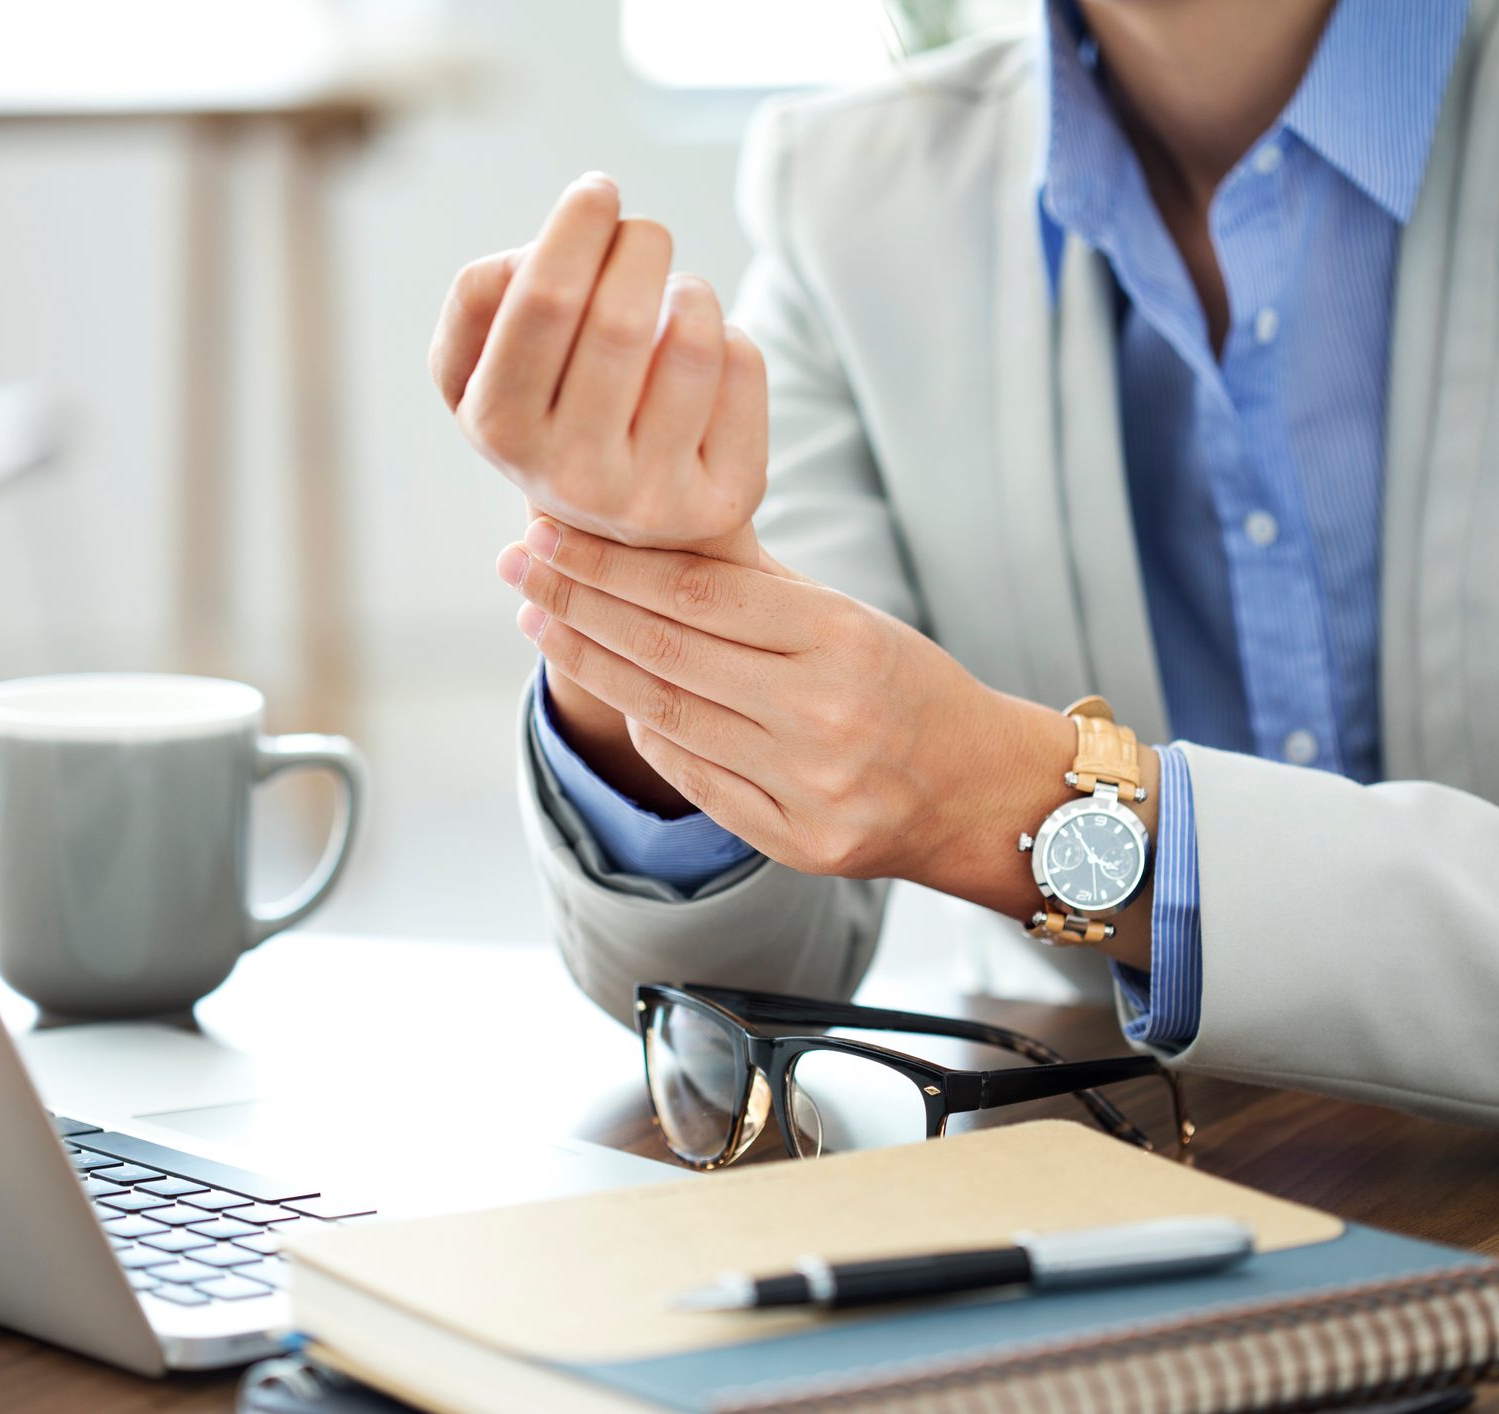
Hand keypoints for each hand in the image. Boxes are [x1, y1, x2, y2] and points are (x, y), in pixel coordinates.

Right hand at [430, 174, 767, 562]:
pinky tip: (704, 359)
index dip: (576, 229)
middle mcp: (571, 476)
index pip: (544, 303)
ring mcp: (651, 499)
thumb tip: (550, 249)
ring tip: (675, 298)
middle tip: (642, 234)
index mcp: (499, 427)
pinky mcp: (722, 502)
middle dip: (640, 245)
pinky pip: (743, 368)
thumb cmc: (551, 410)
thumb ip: (484, 297)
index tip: (598, 191)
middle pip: (622, 317)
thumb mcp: (484, 365)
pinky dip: (729, 334)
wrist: (622, 529)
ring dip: (690, 288)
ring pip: (695, 338)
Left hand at [496, 517, 1159, 968]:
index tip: (548, 536)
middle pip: (668, 654)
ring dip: (594, 667)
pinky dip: (647, 731)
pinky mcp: (796, 843)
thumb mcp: (849, 618)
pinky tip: (611, 691)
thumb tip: (640, 539)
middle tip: (517, 569)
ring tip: (542, 623)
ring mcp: (808, 787)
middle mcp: (823, 717)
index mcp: (841, 641)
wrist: (981, 793)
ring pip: (670, 717)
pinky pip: (694, 779)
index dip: (609, 564)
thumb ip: (754, 586)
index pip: (695, 593)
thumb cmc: (907, 688)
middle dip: (579, 605)